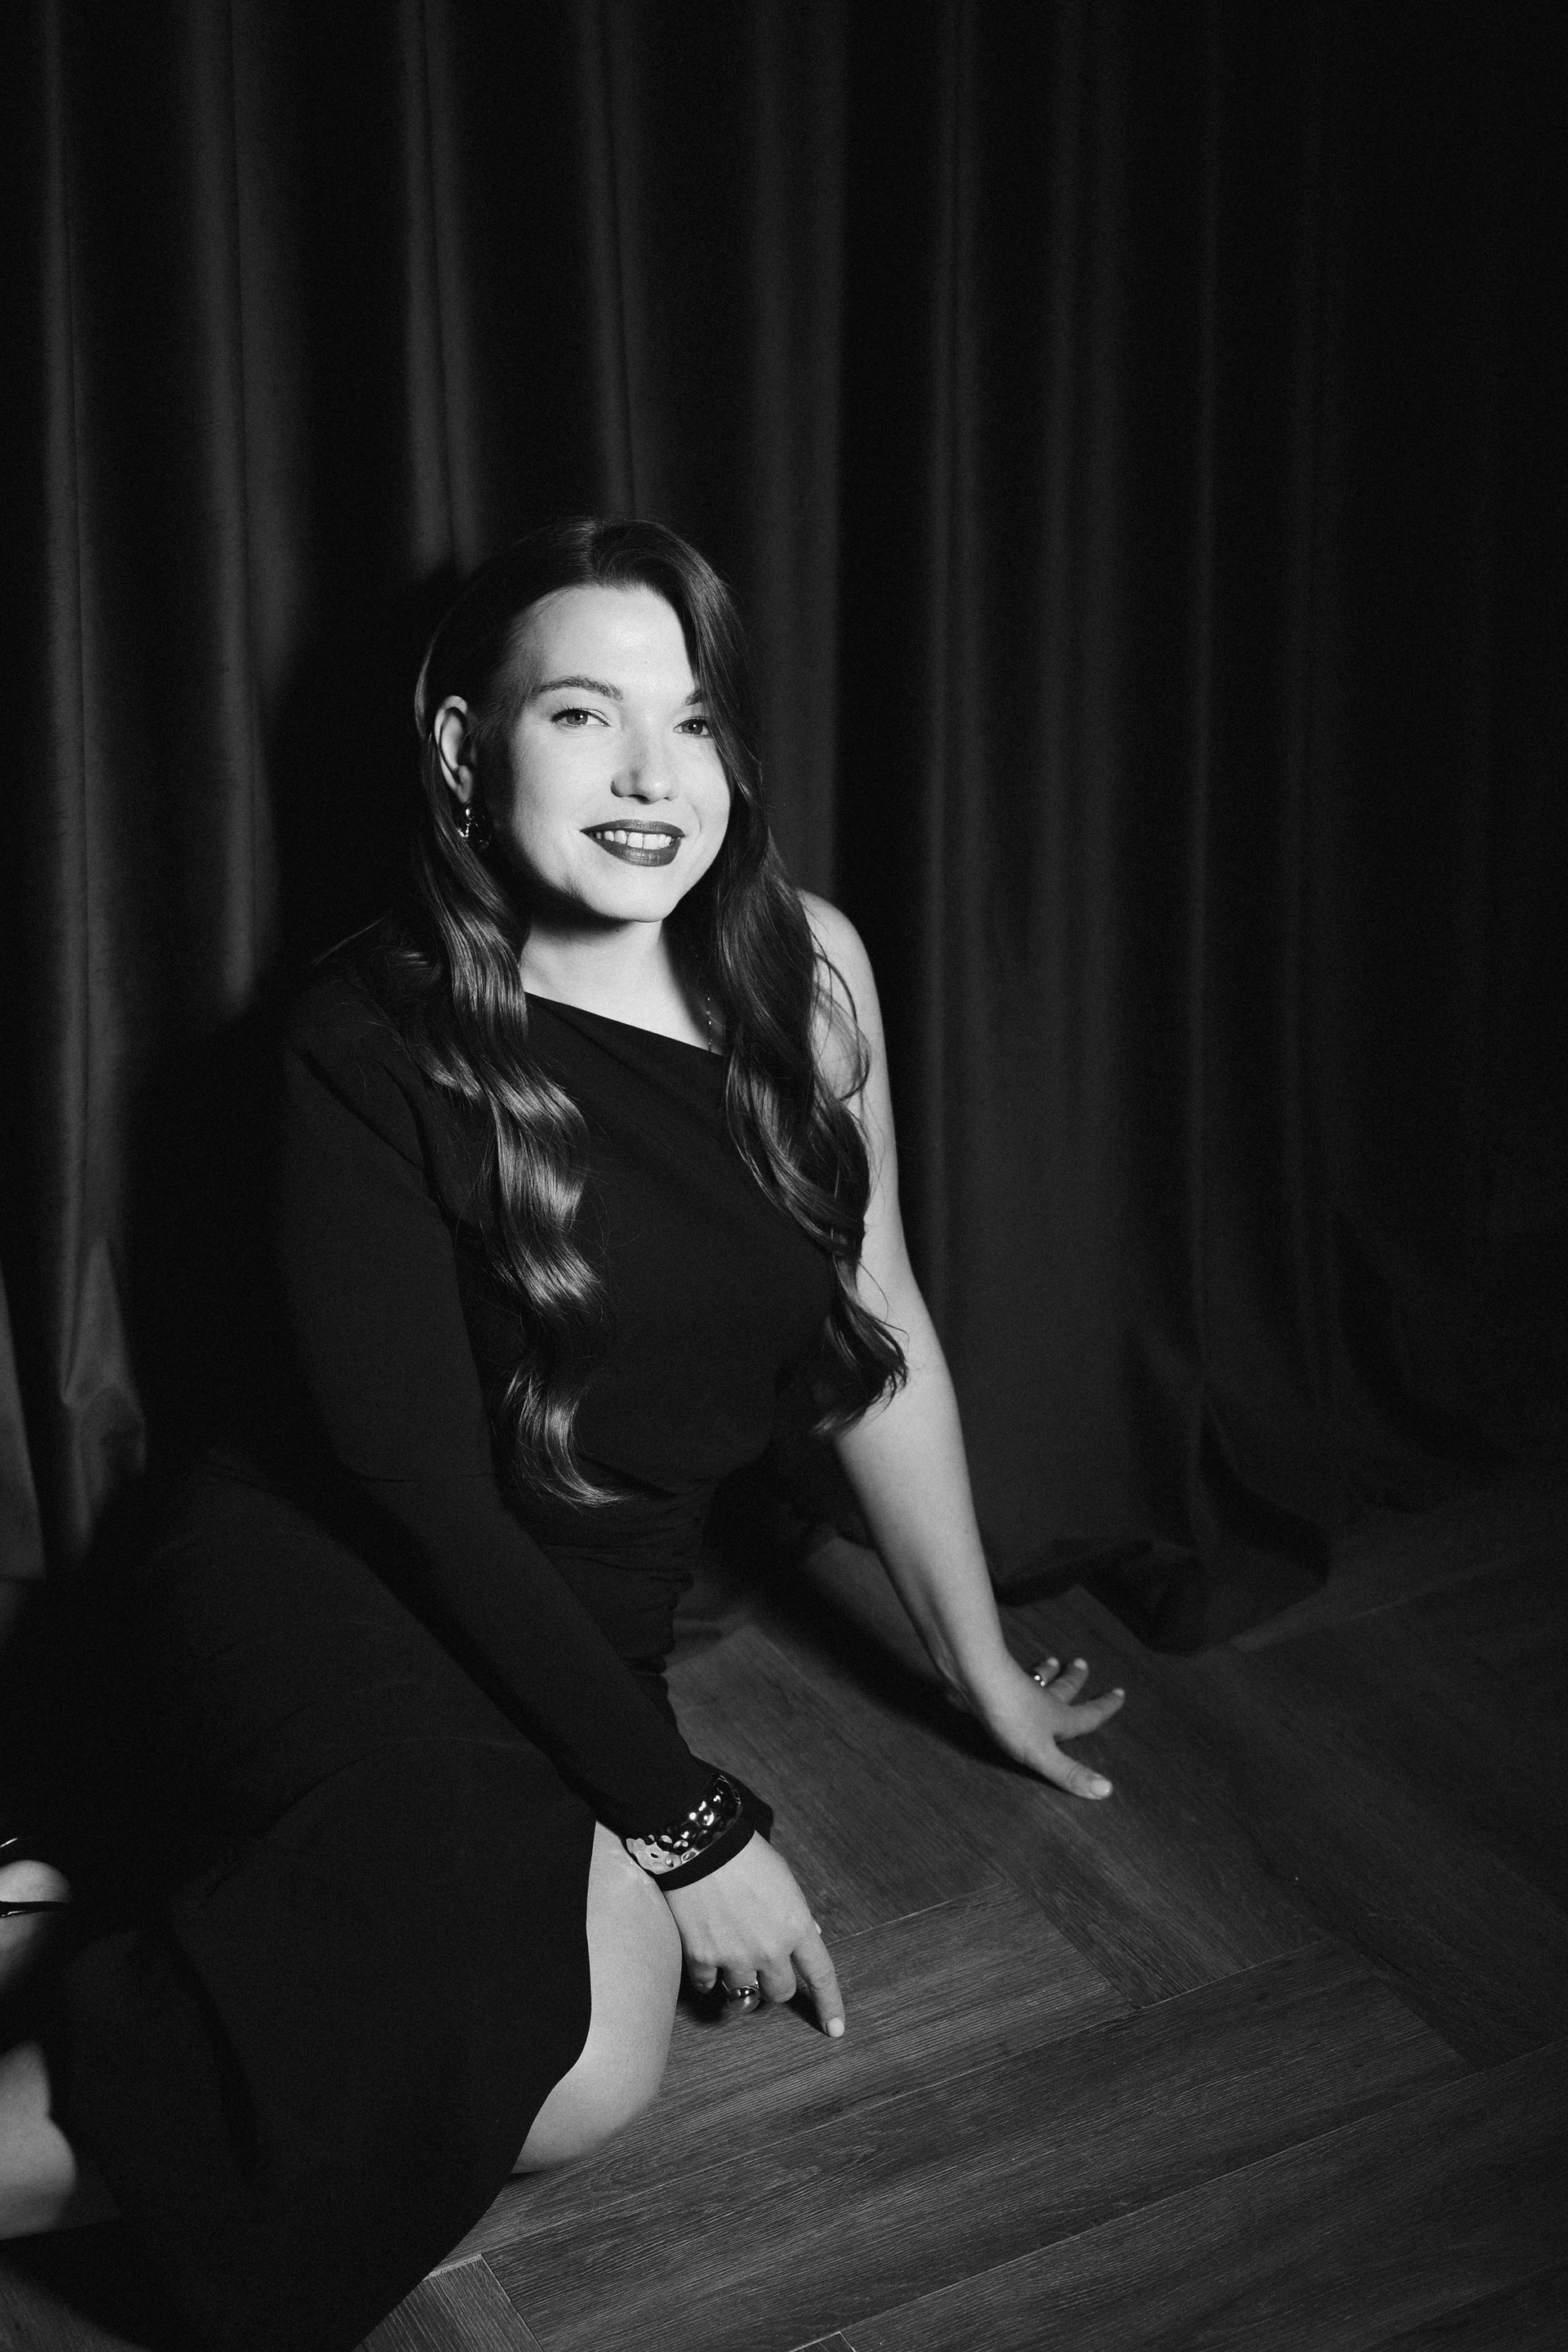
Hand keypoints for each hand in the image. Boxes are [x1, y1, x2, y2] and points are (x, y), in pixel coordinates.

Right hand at [662, 1833, 844, 2037]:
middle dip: (774, 1986)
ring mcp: (735, 1957)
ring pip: (744, 1995)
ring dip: (740, 1984)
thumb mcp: (784, 1880)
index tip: (834, 2029)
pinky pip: (707, 1985)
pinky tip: (706, 1960)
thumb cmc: (747, 1856)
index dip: (829, 2004)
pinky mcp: (702, 1957)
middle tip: (763, 1969)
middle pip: (780, 1993)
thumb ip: (798, 1914)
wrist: (702, 1845)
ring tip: (732, 1964)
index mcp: (796, 1928)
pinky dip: (707, 1977)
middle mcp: (769, 1950)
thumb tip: (811, 1934)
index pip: (821, 1975)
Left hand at [963, 1653, 1124, 1799]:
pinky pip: (1014, 1678)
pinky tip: (1013, 1670)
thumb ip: (1070, 1773)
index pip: (1088, 1715)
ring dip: (1047, 1671)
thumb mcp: (1042, 1753)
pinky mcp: (995, 1683)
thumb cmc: (1013, 1719)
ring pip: (1039, 1680)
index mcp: (1059, 1719)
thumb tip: (1107, 1790)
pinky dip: (1019, 1673)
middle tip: (1082, 1663)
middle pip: (1064, 1689)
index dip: (1105, 1707)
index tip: (1119, 1692)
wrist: (978, 1679)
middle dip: (1075, 1680)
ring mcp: (1018, 1688)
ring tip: (1052, 1661)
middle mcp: (1043, 1701)